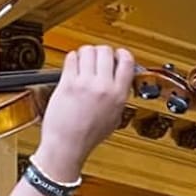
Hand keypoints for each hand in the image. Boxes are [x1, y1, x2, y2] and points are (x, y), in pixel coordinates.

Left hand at [34, 45, 135, 179]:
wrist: (67, 145)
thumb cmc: (87, 136)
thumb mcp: (114, 118)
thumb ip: (119, 97)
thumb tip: (120, 80)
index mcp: (119, 95)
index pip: (127, 61)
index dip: (121, 54)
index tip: (116, 54)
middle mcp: (103, 87)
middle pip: (106, 51)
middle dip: (101, 52)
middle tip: (96, 59)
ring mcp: (85, 84)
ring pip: (88, 51)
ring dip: (85, 53)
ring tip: (83, 62)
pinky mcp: (67, 83)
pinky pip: (71, 58)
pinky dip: (72, 58)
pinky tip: (72, 66)